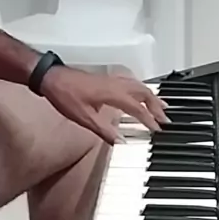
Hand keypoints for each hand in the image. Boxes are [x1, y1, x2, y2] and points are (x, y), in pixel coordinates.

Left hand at [40, 66, 168, 143]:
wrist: (52, 78)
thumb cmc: (66, 95)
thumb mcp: (84, 118)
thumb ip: (104, 131)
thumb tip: (120, 141)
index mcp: (113, 94)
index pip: (138, 108)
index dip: (149, 120)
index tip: (157, 129)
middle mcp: (116, 85)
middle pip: (144, 94)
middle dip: (157, 107)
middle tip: (166, 119)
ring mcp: (112, 80)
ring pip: (140, 86)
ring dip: (152, 97)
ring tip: (162, 106)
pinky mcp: (108, 79)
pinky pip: (132, 82)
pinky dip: (142, 89)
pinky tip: (142, 93)